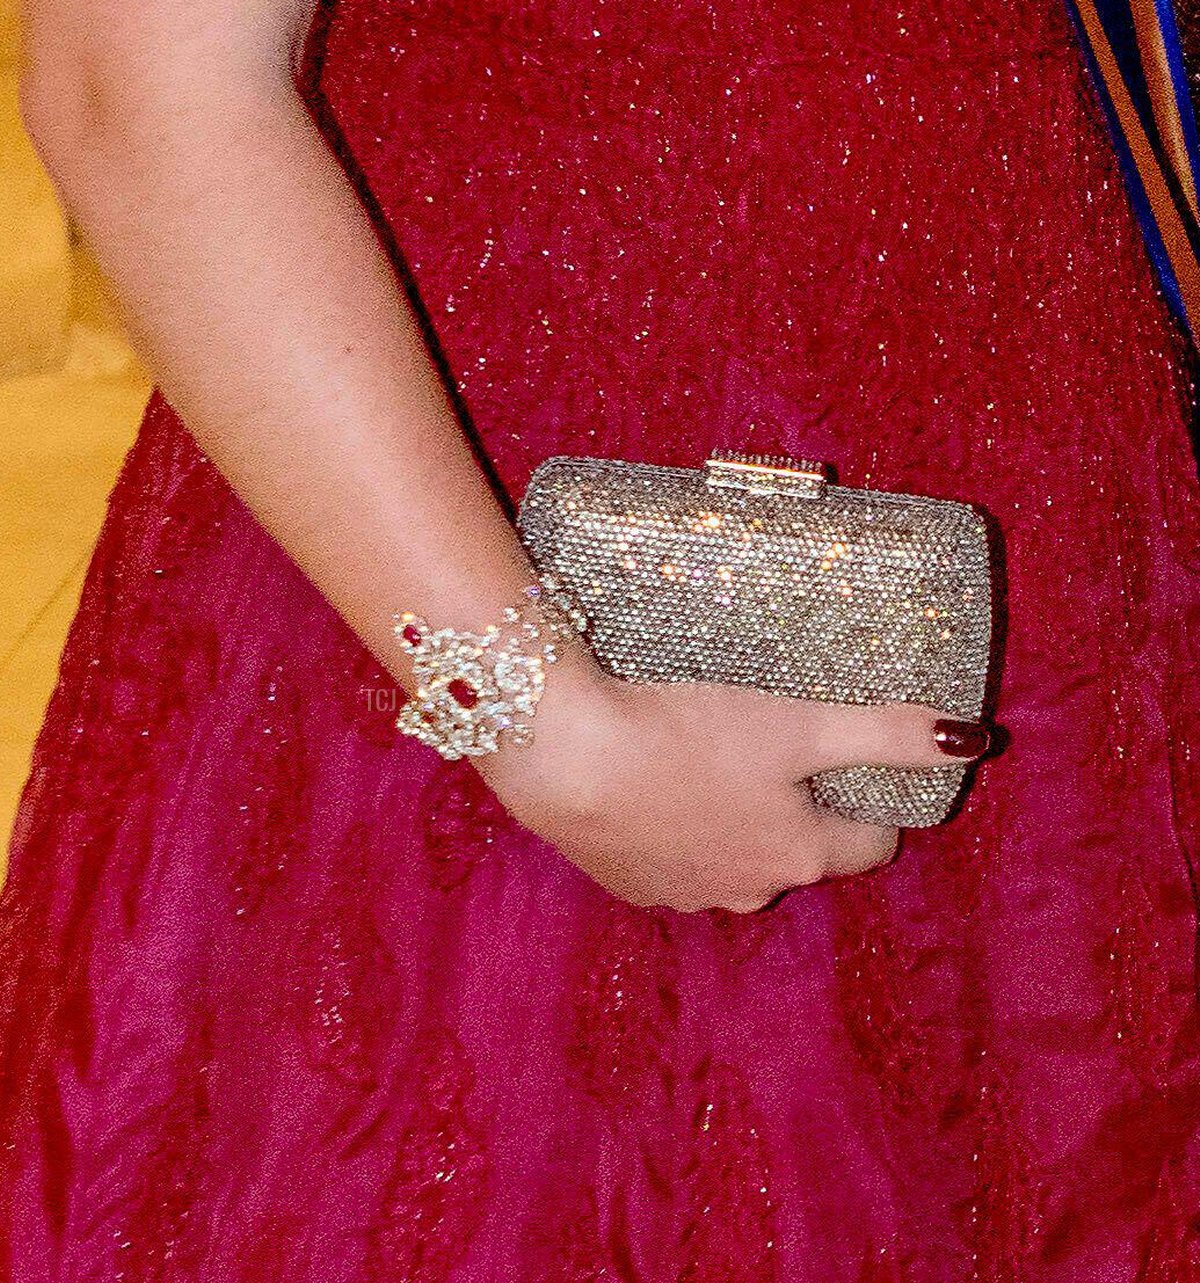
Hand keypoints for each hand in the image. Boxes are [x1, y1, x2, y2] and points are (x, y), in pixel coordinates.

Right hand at [474, 646, 989, 913]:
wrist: (567, 758)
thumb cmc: (689, 734)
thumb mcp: (797, 724)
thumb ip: (885, 734)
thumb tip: (973, 741)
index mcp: (800, 855)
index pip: (870, 844)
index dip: (870, 802)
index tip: (850, 762)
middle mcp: (751, 891)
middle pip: (801, 854)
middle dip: (800, 812)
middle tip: (777, 750)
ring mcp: (686, 896)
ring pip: (737, 859)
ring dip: (737, 822)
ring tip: (711, 761)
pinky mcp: (629, 886)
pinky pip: (678, 860)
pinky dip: (680, 829)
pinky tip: (657, 783)